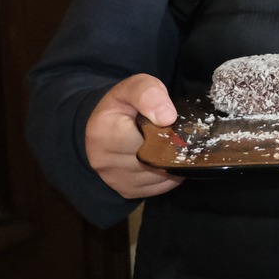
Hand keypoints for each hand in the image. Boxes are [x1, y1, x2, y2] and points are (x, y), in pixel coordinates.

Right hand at [84, 73, 183, 200]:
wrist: (104, 126)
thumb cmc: (123, 104)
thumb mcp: (134, 87)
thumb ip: (148, 94)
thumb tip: (167, 117)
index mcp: (104, 133)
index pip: (148, 140)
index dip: (166, 132)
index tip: (169, 122)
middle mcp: (105, 162)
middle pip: (157, 160)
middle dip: (172, 147)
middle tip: (175, 134)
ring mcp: (115, 180)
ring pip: (161, 175)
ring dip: (173, 161)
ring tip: (168, 145)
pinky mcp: (127, 192)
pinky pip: (161, 186)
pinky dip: (170, 174)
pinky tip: (164, 158)